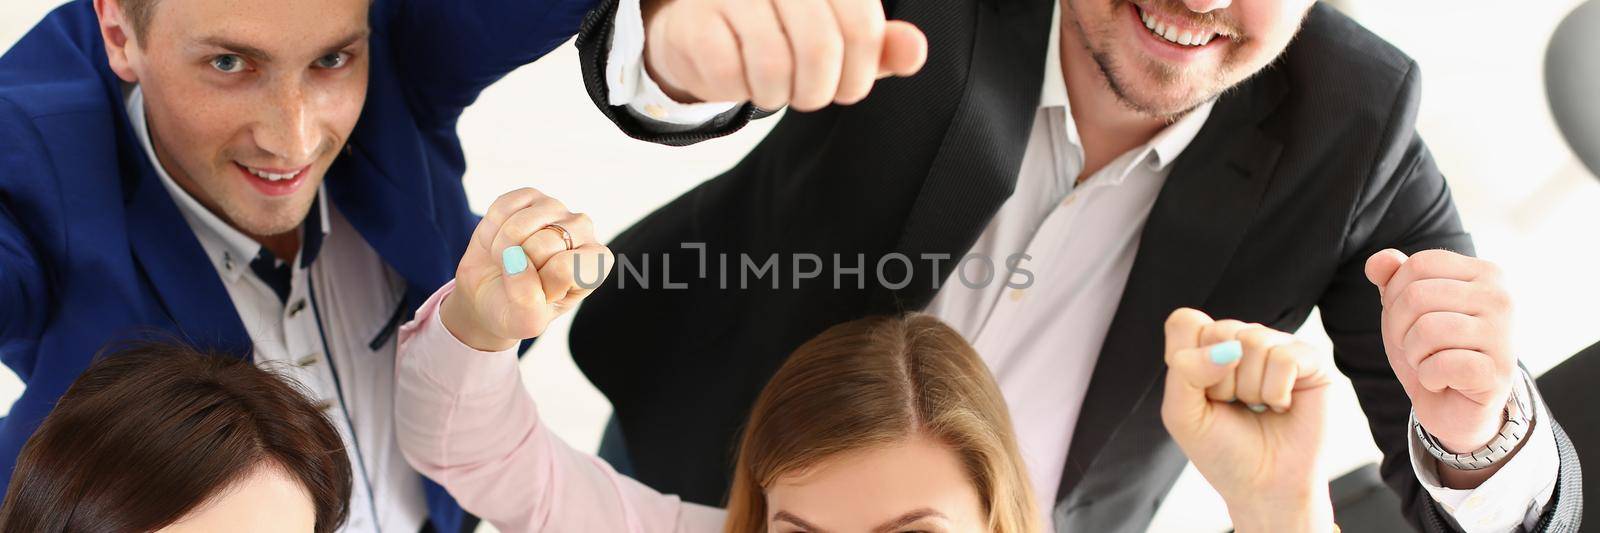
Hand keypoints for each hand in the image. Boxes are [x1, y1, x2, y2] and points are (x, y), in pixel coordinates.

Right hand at [441, 188, 613, 351]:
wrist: (487, 294)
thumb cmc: (516, 308)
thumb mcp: (526, 323)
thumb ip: (528, 302)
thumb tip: (516, 260)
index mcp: (595, 265)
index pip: (566, 269)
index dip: (542, 286)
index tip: (541, 293)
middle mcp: (584, 231)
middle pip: (543, 246)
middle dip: (519, 268)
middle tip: (521, 276)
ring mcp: (557, 209)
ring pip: (520, 226)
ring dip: (501, 249)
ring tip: (508, 260)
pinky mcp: (529, 196)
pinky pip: (503, 208)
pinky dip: (491, 230)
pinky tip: (500, 241)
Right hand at [641, 0, 926, 110]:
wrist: (701, 27)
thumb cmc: (781, 32)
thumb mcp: (838, 39)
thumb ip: (879, 46)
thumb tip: (915, 52)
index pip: (862, 26)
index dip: (860, 74)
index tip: (846, 89)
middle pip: (820, 47)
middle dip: (818, 90)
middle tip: (809, 96)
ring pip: (774, 65)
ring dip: (778, 96)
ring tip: (773, 89)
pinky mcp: (691, 19)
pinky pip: (729, 75)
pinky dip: (739, 92)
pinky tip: (739, 79)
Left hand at [1161, 308, 1337, 532]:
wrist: (1263, 486)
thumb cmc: (1222, 449)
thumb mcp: (1182, 415)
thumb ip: (1185, 372)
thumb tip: (1228, 348)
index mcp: (1206, 347)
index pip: (1186, 321)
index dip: (1187, 360)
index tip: (1200, 393)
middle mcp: (1241, 340)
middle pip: (1220, 330)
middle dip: (1220, 381)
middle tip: (1232, 405)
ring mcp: (1277, 347)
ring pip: (1252, 341)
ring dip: (1250, 388)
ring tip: (1257, 407)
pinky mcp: (1311, 361)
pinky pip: (1286, 357)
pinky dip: (1277, 391)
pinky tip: (1281, 406)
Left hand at [1364, 249, 1514, 453]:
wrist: (1457, 406)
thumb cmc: (1434, 349)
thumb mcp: (1406, 308)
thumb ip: (1392, 278)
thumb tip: (1378, 261)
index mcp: (1485, 273)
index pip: (1418, 265)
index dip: (1396, 294)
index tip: (1409, 319)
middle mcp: (1501, 298)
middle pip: (1417, 296)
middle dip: (1400, 328)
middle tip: (1419, 348)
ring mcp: (1504, 335)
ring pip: (1426, 330)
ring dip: (1415, 354)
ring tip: (1432, 363)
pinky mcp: (1499, 372)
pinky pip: (1441, 364)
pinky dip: (1429, 377)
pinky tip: (1444, 381)